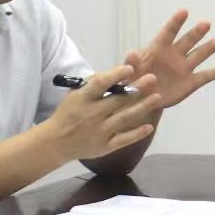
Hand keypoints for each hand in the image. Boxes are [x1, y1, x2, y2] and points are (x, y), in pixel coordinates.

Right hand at [43, 63, 163, 161]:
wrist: (56, 142)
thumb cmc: (67, 114)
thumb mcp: (74, 95)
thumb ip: (91, 85)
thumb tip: (112, 74)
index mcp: (83, 99)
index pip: (100, 84)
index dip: (116, 75)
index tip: (130, 68)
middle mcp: (93, 114)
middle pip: (118, 100)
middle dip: (136, 88)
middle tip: (152, 78)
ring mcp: (100, 131)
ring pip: (125, 118)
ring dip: (142, 107)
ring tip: (157, 97)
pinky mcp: (105, 146)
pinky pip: (123, 139)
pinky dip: (137, 134)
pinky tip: (149, 126)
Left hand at [126, 9, 214, 107]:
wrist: (141, 100)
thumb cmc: (133, 81)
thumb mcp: (128, 73)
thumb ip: (131, 63)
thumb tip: (132, 53)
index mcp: (157, 49)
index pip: (168, 33)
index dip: (175, 23)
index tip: (184, 11)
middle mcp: (173, 56)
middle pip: (187, 41)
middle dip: (196, 33)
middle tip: (206, 24)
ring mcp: (183, 69)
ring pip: (198, 55)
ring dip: (208, 48)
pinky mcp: (190, 83)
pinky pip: (204, 77)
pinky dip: (214, 73)